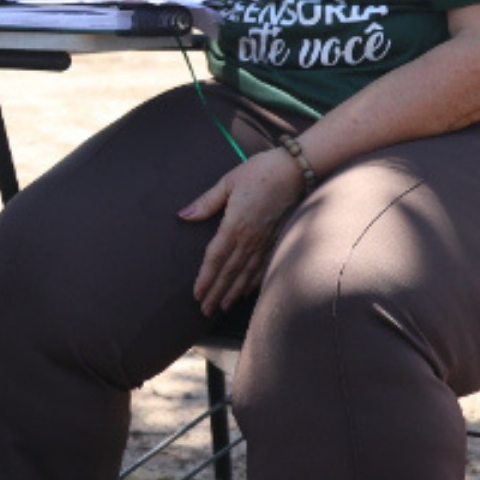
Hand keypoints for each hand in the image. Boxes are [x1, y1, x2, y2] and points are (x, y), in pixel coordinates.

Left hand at [182, 148, 309, 315]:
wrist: (295, 169)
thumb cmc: (259, 172)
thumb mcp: (227, 182)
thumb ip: (206, 202)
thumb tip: (183, 215)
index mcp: (235, 224)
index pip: (216, 258)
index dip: (206, 278)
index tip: (197, 294)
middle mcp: (251, 238)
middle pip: (230, 271)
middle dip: (217, 292)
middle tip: (205, 310)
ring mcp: (266, 241)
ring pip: (247, 273)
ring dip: (233, 292)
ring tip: (222, 307)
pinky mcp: (276, 239)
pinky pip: (263, 266)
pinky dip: (253, 281)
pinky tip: (246, 291)